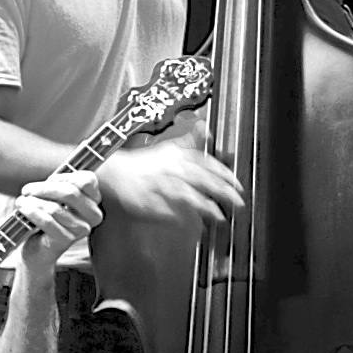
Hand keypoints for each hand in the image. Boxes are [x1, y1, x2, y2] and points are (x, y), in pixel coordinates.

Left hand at [6, 164, 121, 257]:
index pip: (87, 180)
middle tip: (27, 190)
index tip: (49, 180)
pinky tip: (23, 209)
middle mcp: (93, 216)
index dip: (64, 176)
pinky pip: (47, 221)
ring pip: (55, 207)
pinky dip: (32, 212)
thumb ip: (60, 180)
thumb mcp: (54, 196)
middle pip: (71, 192)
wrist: (38, 250)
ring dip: (33, 202)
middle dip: (44, 188)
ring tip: (21, 202)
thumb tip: (67, 158)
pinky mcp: (65, 241)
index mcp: (94, 200)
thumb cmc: (47, 218)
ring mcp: (81, 230)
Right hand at [88, 136, 240, 228]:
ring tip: (219, 216)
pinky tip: (195, 225)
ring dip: (204, 206)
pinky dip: (182, 219)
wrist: (114, 172)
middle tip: (237, 202)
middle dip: (222, 191)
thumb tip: (206, 127)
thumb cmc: (143, 163)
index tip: (237, 185)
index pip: (207, 163)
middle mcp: (170, 170)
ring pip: (186, 196)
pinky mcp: (148, 202)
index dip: (225, 175)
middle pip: (201, 180)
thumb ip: (190, 140)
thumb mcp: (168, 148)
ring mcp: (159, 187)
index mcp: (177, 156)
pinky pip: (168, 212)